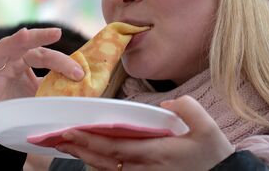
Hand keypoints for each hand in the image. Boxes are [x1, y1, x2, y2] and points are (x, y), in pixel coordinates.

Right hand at [0, 27, 83, 137]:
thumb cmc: (19, 100)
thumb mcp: (40, 92)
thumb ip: (55, 85)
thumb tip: (83, 87)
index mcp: (26, 59)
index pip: (46, 55)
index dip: (63, 63)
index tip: (80, 72)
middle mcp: (11, 59)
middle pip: (26, 44)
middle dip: (41, 36)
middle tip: (57, 32)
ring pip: (3, 50)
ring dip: (14, 41)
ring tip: (25, 34)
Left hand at [55, 95, 234, 170]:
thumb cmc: (213, 155)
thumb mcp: (208, 127)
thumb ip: (187, 108)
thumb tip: (167, 103)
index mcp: (156, 152)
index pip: (114, 145)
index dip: (89, 139)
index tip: (69, 130)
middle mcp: (144, 167)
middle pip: (102, 159)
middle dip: (77, 148)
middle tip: (55, 137)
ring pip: (106, 169)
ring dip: (83, 157)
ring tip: (65, 145)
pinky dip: (98, 165)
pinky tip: (89, 157)